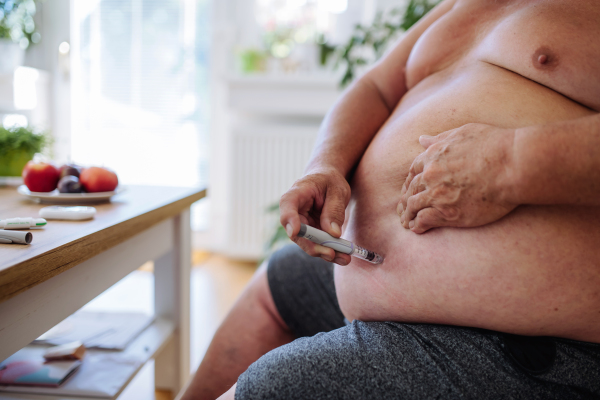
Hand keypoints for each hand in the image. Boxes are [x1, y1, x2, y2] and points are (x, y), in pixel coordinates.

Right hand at [280, 167, 351, 264]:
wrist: (328, 181)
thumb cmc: (330, 181)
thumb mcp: (337, 190)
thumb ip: (334, 210)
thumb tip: (333, 233)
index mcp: (297, 192)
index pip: (287, 205)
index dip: (290, 219)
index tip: (296, 231)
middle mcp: (294, 211)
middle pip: (297, 232)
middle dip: (313, 245)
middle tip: (331, 253)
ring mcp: (301, 225)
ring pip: (307, 243)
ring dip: (325, 252)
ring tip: (344, 258)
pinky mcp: (310, 234)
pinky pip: (317, 246)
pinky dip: (330, 252)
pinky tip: (344, 257)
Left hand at [398, 123, 517, 232]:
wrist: (514, 164)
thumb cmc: (495, 145)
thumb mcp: (463, 133)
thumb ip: (440, 139)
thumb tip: (421, 139)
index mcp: (433, 155)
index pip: (413, 171)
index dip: (409, 182)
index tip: (409, 190)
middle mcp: (430, 175)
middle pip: (410, 190)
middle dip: (405, 201)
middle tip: (403, 210)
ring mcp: (437, 194)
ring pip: (413, 206)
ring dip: (408, 215)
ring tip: (407, 222)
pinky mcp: (448, 212)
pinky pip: (424, 220)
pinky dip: (418, 225)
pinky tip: (417, 229)